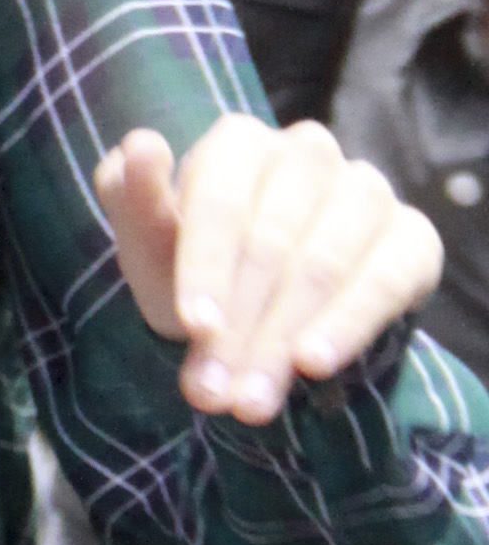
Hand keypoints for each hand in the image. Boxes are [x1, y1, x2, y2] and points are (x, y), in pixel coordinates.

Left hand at [96, 115, 442, 422]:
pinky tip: (313, 364)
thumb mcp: (151, 245)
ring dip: (282, 342)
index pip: (221, 200)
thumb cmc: (198, 271)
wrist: (266, 313)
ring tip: (251, 401)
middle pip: (271, 242)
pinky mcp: (412, 236)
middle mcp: (308, 153)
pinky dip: (347, 326)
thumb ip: (132, 198)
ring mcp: (366, 190)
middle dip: (239, 326)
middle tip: (215, 393)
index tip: (193, 327)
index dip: (206, 267)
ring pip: (323, 267)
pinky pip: (385, 281)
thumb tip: (142, 145)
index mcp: (239, 143)